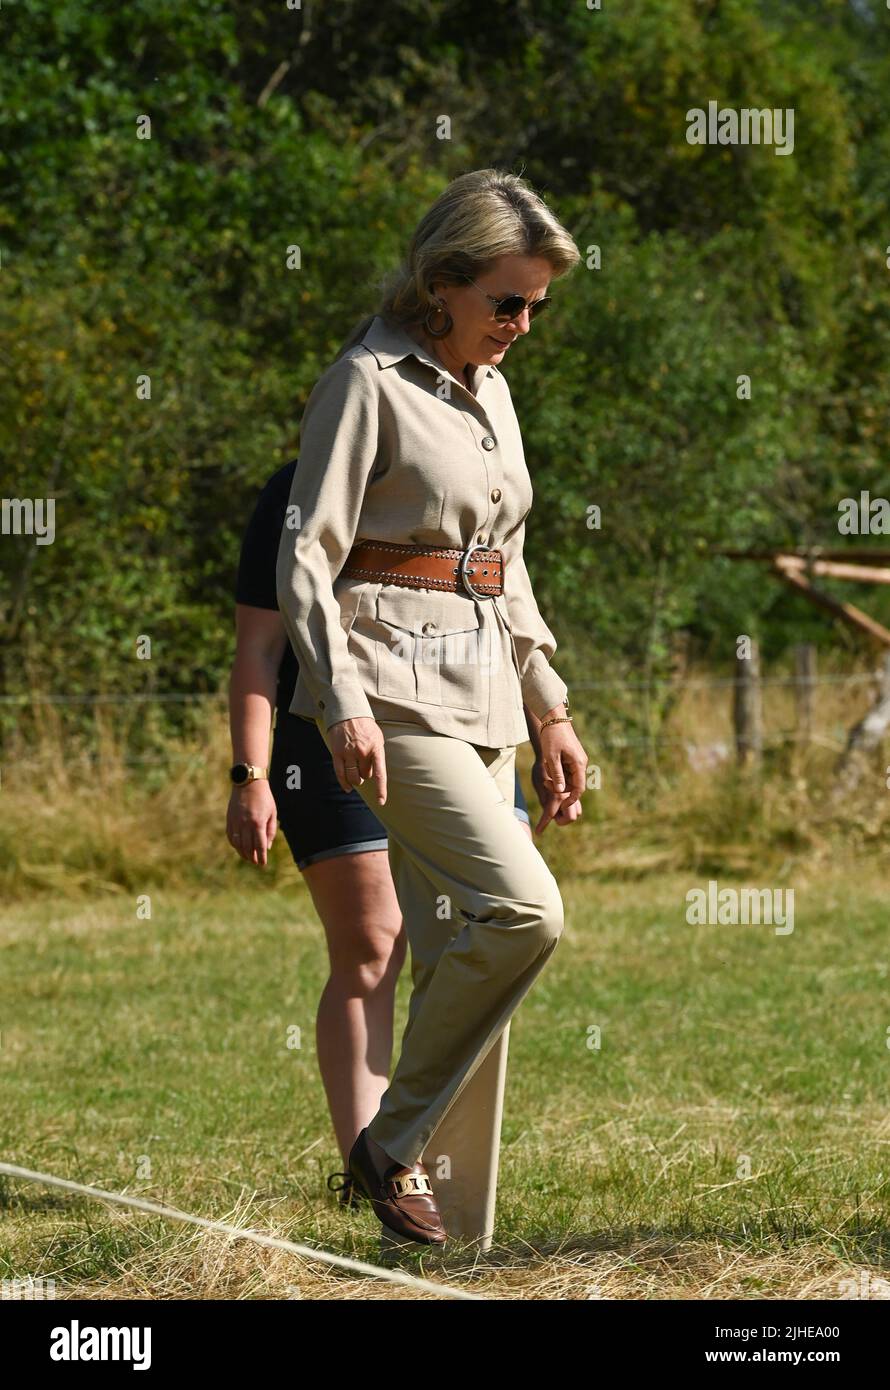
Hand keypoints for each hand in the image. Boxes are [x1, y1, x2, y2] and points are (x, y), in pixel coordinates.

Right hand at [226, 780, 277, 866]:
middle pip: (248, 847)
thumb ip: (270, 831)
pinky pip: (231, 836)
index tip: (263, 864)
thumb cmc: (264, 798)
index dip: (261, 857)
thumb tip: (267, 847)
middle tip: (256, 862)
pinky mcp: (229, 819)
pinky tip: (239, 847)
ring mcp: (236, 822)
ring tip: (248, 857)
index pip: (260, 845)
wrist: (248, 782)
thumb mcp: (272, 813)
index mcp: (258, 822)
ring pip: (238, 844)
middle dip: (252, 857)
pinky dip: (235, 844)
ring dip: (243, 853)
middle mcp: (245, 824)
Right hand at [327, 717, 387, 802]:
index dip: (380, 789)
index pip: (380, 773)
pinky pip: (340, 774)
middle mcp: (362, 752)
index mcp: (376, 748)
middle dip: (366, 774)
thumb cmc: (365, 726)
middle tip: (365, 766)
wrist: (347, 712)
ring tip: (357, 775)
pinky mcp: (337, 753)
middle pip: (366, 775)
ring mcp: (349, 753)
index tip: (381, 802)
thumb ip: (377, 755)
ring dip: (356, 780)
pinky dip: (344, 783)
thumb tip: (374, 773)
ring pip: (353, 777)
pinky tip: (347, 787)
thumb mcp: (377, 738)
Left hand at [533, 707, 586, 833]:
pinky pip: (566, 771)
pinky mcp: (571, 757)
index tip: (561, 805)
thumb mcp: (551, 757)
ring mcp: (576, 760)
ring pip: (569, 778)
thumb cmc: (552, 737)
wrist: (553, 719)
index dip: (571, 799)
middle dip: (560, 787)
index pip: (579, 788)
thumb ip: (557, 775)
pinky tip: (549, 765)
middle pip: (573, 784)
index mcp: (579, 764)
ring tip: (546, 770)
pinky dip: (557, 772)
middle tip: (545, 782)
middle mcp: (580, 763)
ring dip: (557, 779)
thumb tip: (560, 792)